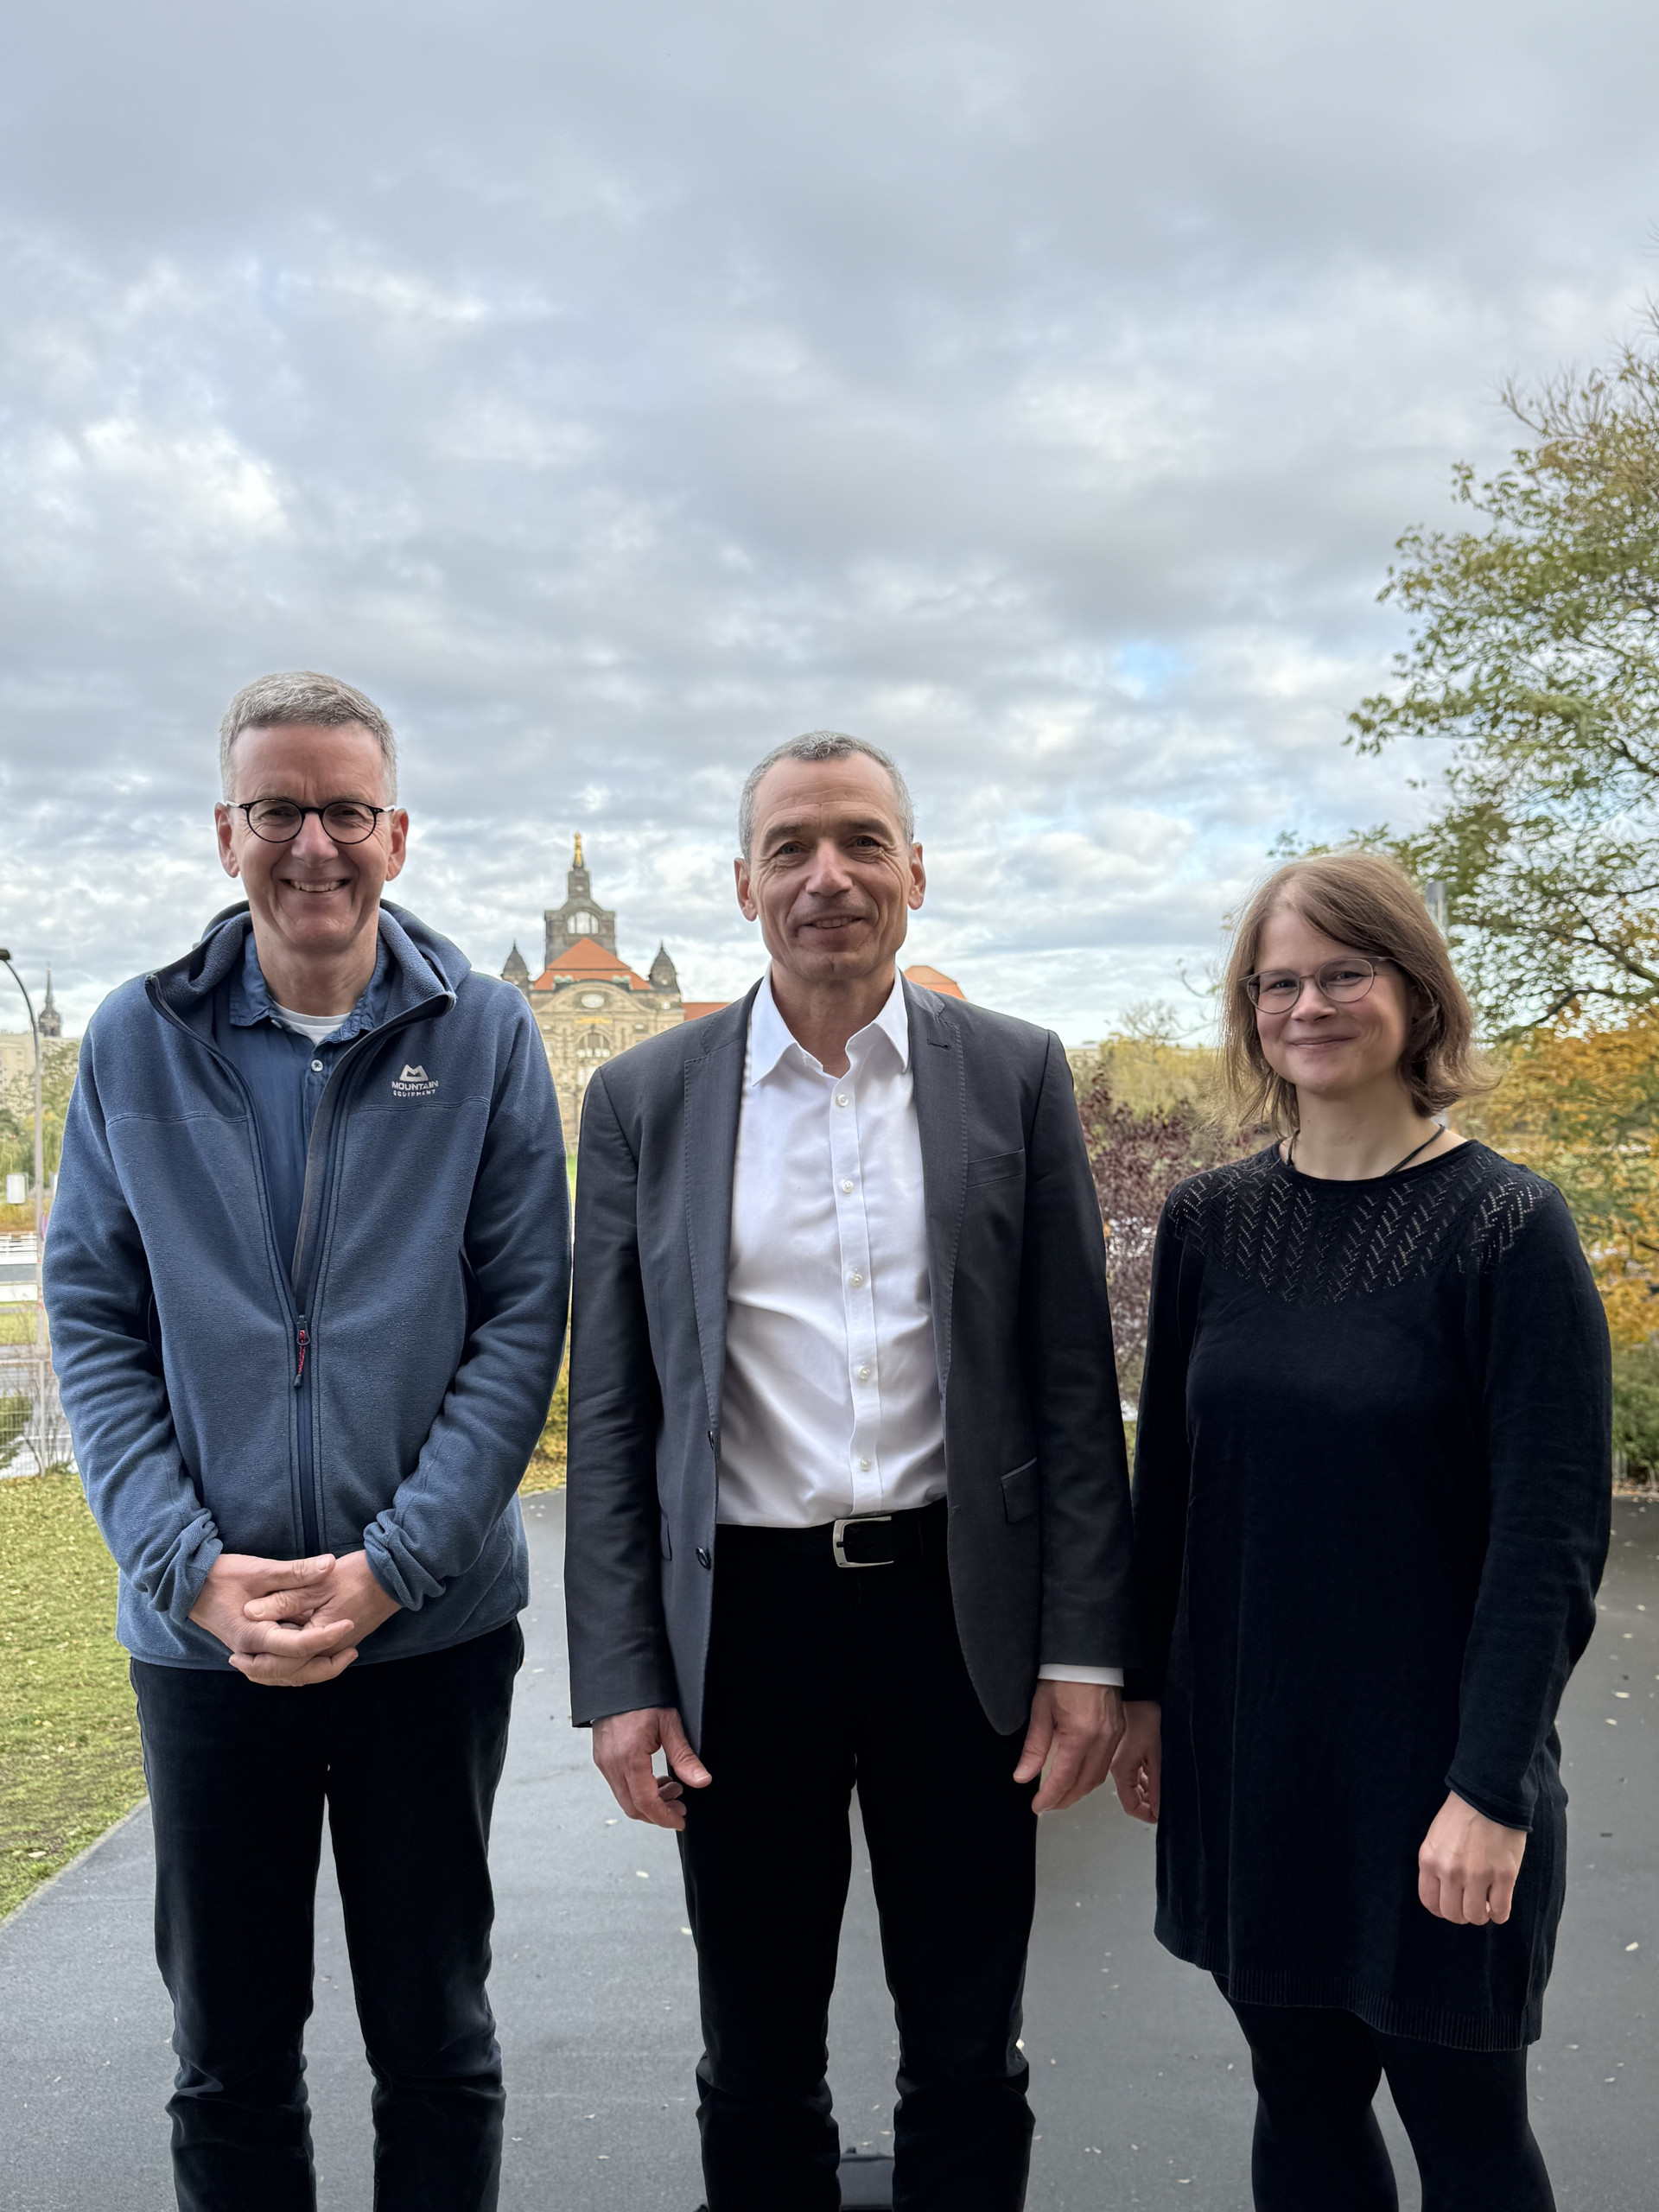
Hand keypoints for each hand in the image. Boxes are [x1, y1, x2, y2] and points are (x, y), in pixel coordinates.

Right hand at [188, 1551, 358, 1686]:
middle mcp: (250, 1652)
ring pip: (285, 1675)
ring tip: (342, 1654)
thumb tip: (330, 1564)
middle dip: (325, 1665)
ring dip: (314, 1669)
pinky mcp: (251, 1650)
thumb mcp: (260, 1569)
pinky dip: (298, 1666)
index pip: (296, 1646)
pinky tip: (317, 1655)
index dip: (325, 1637)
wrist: (189, 1585)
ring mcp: (249, 1654)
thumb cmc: (221, 1575)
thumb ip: (296, 1571)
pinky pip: (278, 1668)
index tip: (349, 1622)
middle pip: (293, 1671)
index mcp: (253, 1635)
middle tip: (353, 1649)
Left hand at [237, 1550, 400, 1686]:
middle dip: (263, 1672)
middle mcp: (330, 1650)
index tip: (235, 1656)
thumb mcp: (317, 1582)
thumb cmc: (357, 1574)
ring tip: (251, 1662)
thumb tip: (250, 1611)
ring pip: (303, 1670)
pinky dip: (293, 1662)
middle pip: (292, 1673)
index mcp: (321, 1637)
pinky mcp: (341, 1642)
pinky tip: (280, 1651)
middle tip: (238, 1663)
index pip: (284, 1661)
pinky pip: (312, 1662)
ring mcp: (338, 1648)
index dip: (257, 1661)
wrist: (393, 1574)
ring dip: (277, 1670)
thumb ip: (284, 1599)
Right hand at [592, 1706, 711, 1830]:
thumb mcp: (669, 1724)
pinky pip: (619, 1786)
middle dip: (658, 1813)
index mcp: (629, 1757)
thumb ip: (684, 1757)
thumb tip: (701, 1781)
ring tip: (672, 1788)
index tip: (680, 1820)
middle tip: (680, 1805)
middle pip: (633, 1807)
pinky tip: (655, 1780)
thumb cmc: (643, 1697)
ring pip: (625, 1799)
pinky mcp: (602, 1759)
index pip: (646, 1802)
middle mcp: (612, 1764)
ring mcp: (604, 1763)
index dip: (664, 1817)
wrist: (617, 1681)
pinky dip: (637, 1791)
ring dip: (649, 1802)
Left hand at [1014, 1681, 1124, 1812]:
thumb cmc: (1063, 1676)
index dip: (1050, 1796)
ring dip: (1079, 1790)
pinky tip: (1078, 1775)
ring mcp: (1114, 1735)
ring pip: (1098, 1776)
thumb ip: (1034, 1747)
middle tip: (1047, 1805)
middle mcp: (1102, 1739)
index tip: (1037, 1806)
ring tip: (1060, 1795)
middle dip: (1065, 1799)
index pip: (1064, 1777)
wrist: (1088, 1654)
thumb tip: (1023, 1776)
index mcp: (1081, 1734)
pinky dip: (1091, 1775)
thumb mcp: (1041, 1710)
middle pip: (1085, 1783)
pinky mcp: (1119, 1730)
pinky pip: (1107, 1762)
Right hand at [1109, 1699, 1161, 1823]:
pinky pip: (1135, 1771)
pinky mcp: (1125, 1750)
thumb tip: (1159, 1809)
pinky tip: (1158, 1774)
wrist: (1139, 1692)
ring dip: (1150, 1790)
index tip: (1161, 1816)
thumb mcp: (1157, 1756)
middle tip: (1166, 1803)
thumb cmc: (1145, 1716)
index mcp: (1121, 1770)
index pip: (1131, 1806)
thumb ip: (1158, 1785)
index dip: (1147, 1815)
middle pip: (1133, 1796)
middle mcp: (1117, 1767)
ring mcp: (1120, 1758)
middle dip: (1150, 1802)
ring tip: (1165, 1789)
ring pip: (1135, 1784)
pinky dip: (1147, 1777)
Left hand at [1418, 1791, 1526, 1924]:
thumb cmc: (1461, 1814)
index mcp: (1429, 1860)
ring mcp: (1477, 1876)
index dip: (1442, 1909)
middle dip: (1462, 1914)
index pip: (1430, 1902)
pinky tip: (1499, 1905)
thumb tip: (1446, 1894)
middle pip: (1453, 1913)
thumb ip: (1437, 1865)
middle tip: (1471, 1904)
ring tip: (1485, 1904)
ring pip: (1475, 1916)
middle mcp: (1450, 1871)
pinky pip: (1500, 1911)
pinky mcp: (1503, 1876)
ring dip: (1481, 1914)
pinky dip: (1499, 1914)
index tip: (1452, 1905)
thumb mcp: (1436, 1838)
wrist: (1489, 1795)